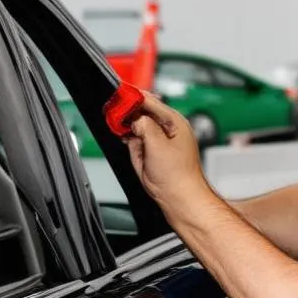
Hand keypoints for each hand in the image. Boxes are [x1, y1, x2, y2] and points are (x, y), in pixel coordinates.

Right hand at [125, 94, 212, 215]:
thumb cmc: (178, 177)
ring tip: (127, 136)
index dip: (134, 99)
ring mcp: (160, 140)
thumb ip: (145, 126)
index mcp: (175, 122)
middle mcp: (168, 129)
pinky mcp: (153, 152)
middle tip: (117, 116)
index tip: (120, 97)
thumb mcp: (158, 145)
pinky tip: (129, 143)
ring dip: (130, 131)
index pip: (151, 101)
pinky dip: (131, 141)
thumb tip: (135, 119)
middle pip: (143, 112)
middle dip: (130, 116)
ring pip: (138, 127)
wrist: (179, 199)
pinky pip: (137, 140)